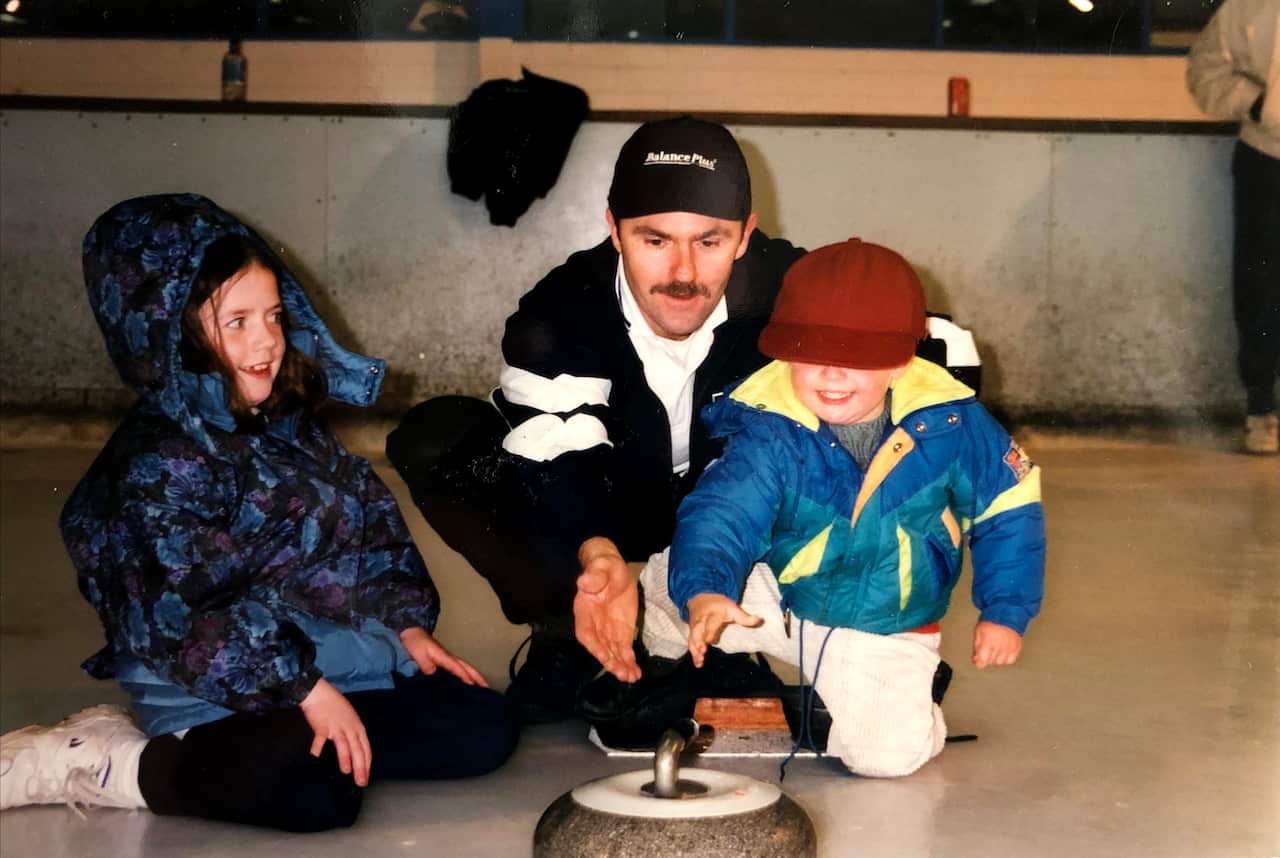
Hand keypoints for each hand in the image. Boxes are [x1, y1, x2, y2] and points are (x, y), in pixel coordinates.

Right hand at [300, 678, 371, 785]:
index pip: (365, 747)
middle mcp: (350, 728)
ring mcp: (336, 726)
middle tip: (361, 781)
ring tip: (346, 771)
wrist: (320, 693)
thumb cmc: (335, 707)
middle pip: (357, 749)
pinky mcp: (322, 725)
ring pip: (343, 744)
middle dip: (360, 766)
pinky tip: (315, 754)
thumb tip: (355, 751)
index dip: (367, 762)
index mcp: (358, 727)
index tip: (366, 776)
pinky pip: (320, 737)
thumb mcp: (350, 720)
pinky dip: (317, 745)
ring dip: (345, 757)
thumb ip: (352, 735)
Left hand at [399, 626, 487, 686]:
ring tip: (481, 688)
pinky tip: (465, 683)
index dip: (466, 677)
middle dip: (477, 677)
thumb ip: (427, 666)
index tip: (474, 687)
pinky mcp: (442, 662)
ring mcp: (446, 659)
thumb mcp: (419, 655)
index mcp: (444, 657)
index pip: (458, 668)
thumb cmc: (415, 644)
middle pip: (467, 667)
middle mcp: (448, 658)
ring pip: (464, 668)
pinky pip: (457, 669)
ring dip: (474, 676)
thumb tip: (435, 677)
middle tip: (487, 688)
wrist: (410, 633)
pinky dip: (465, 675)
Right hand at [573, 537, 639, 681]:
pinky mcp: (621, 631)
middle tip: (624, 675)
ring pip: (612, 652)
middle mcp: (594, 625)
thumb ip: (594, 576)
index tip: (605, 658)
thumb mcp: (601, 566)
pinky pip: (624, 649)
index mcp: (585, 611)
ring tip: (632, 677)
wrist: (612, 568)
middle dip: (611, 662)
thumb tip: (583, 582)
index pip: (586, 634)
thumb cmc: (603, 566)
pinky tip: (635, 672)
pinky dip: (629, 660)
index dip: (595, 647)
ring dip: (621, 666)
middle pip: (601, 648)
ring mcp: (608, 630)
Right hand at [686, 593, 761, 667]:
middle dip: (699, 641)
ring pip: (693, 637)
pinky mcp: (692, 632)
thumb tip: (759, 619)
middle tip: (702, 651)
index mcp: (713, 613)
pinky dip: (693, 653)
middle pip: (698, 630)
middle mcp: (702, 620)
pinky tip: (698, 663)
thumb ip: (744, 617)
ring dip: (695, 649)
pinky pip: (691, 642)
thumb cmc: (719, 606)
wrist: (702, 597)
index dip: (709, 631)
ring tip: (700, 661)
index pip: (711, 622)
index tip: (709, 640)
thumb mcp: (732, 608)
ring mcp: (695, 626)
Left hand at [972, 621, 1022, 667]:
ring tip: (995, 649)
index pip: (982, 661)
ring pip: (1000, 662)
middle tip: (986, 651)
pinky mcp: (1017, 647)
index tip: (978, 662)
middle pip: (991, 662)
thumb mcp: (978, 632)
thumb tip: (975, 659)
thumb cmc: (991, 621)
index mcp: (988, 642)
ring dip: (996, 658)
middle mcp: (999, 646)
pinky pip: (1010, 660)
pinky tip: (1003, 651)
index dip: (979, 663)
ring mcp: (1009, 647)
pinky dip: (1006, 658)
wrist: (1007, 613)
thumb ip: (976, 647)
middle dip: (986, 658)